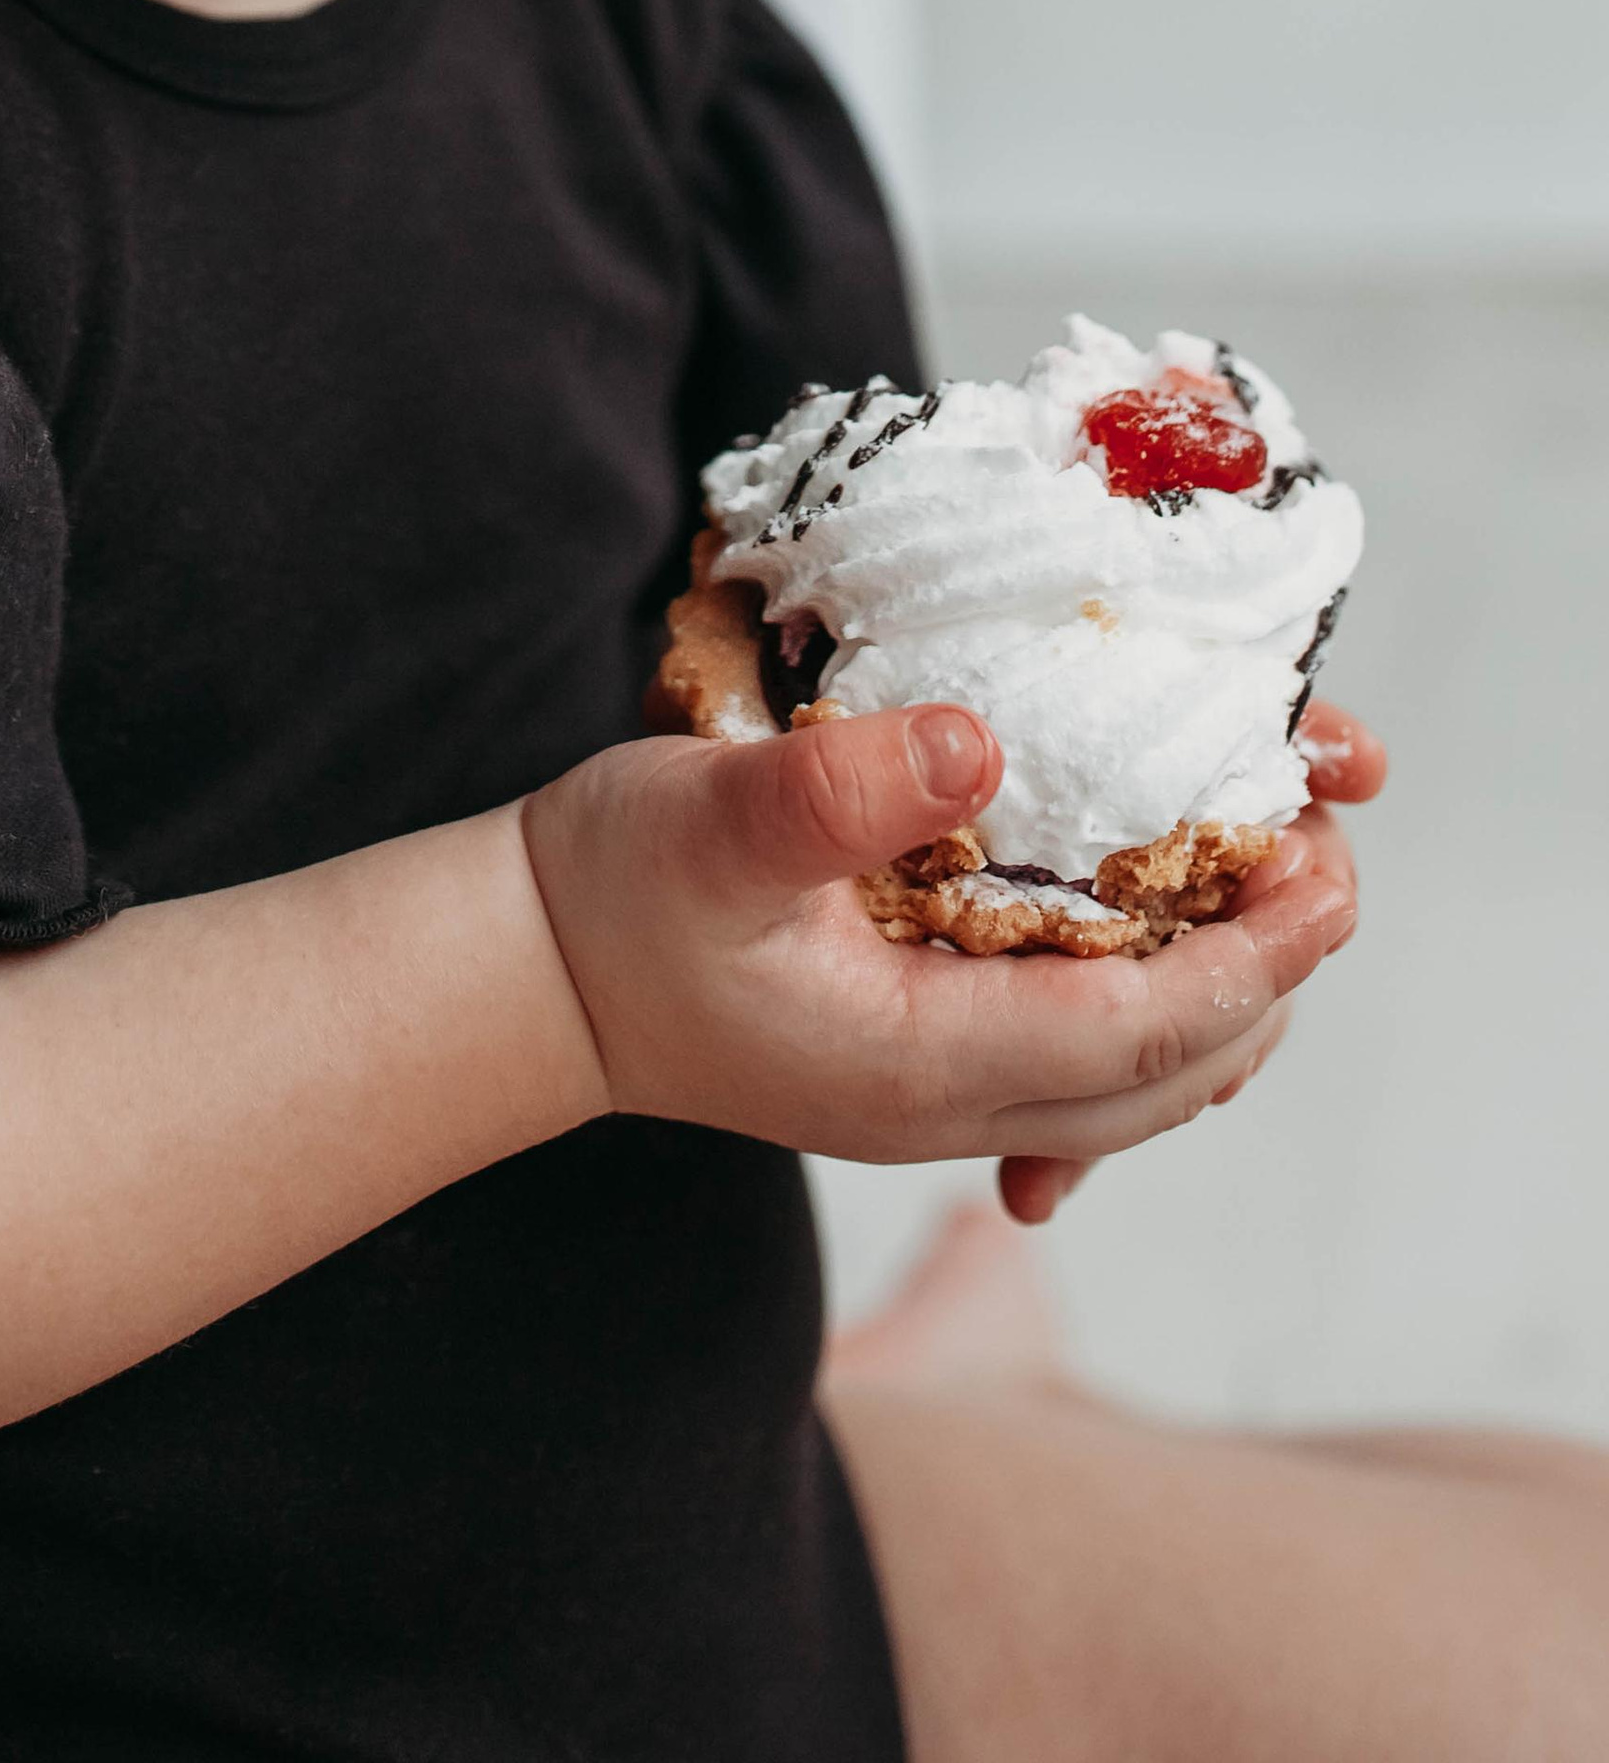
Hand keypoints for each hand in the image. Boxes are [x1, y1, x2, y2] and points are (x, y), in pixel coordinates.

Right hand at [521, 704, 1356, 1183]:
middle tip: (1321, 852)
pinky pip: (1082, 1075)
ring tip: (1263, 882)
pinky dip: (1152, 1020)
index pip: (1140, 1034)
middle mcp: (947, 1108)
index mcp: (918, 1061)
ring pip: (1137, 1087)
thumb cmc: (611, 892)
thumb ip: (838, 794)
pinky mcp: (917, 1070)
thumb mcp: (709, 820)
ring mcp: (934, 1104)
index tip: (1325, 872)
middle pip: (1170, 1077)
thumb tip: (983, 744)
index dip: (1253, 957)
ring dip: (1222, 996)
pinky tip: (1158, 957)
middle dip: (1267, 974)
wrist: (527, 976)